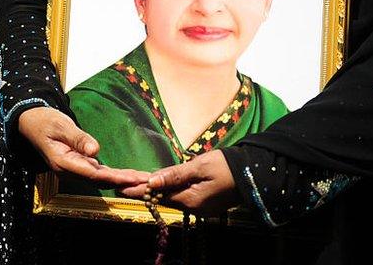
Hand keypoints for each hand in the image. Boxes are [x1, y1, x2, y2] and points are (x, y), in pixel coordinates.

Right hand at [18, 106, 149, 186]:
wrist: (31, 122)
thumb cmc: (44, 121)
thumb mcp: (61, 125)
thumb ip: (78, 138)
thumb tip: (95, 150)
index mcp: (63, 163)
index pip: (93, 174)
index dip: (115, 178)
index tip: (133, 178)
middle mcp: (69, 171)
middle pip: (100, 180)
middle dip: (124, 182)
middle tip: (146, 182)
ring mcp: (73, 169)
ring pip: (101, 179)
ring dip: (121, 180)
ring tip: (143, 180)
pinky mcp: (78, 165)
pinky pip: (98, 173)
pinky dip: (114, 175)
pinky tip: (128, 175)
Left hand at [119, 150, 239, 214]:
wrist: (253, 172)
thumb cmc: (226, 165)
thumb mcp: (199, 167)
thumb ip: (175, 174)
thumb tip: (152, 180)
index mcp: (191, 200)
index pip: (158, 195)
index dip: (138, 190)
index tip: (119, 187)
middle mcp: (194, 208)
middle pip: (163, 198)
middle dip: (142, 191)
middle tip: (121, 185)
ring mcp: (200, 207)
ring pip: (172, 198)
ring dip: (155, 191)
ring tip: (134, 184)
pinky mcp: (205, 203)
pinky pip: (182, 197)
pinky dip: (169, 191)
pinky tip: (159, 186)